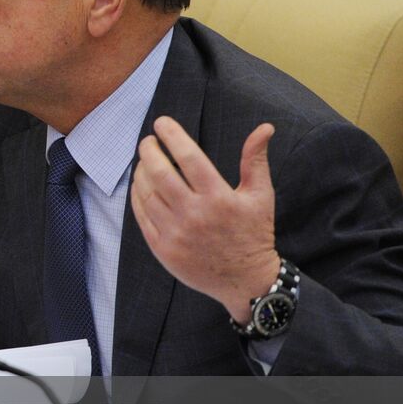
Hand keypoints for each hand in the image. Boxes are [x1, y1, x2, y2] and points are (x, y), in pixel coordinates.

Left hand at [129, 116, 280, 322]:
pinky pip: (142, 215)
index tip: (161, 123)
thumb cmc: (254, 233)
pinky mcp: (163, 249)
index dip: (172, 136)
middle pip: (161, 173)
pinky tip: (140, 185)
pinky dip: (137, 196)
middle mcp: (195, 215)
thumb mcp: (260, 196)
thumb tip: (265, 127)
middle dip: (149, 151)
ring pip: (147, 193)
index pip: (189, 158)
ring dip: (141, 172)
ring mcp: (176, 233)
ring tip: (144, 161)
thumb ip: (255, 160)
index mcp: (219, 198)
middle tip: (148, 140)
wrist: (246, 280)